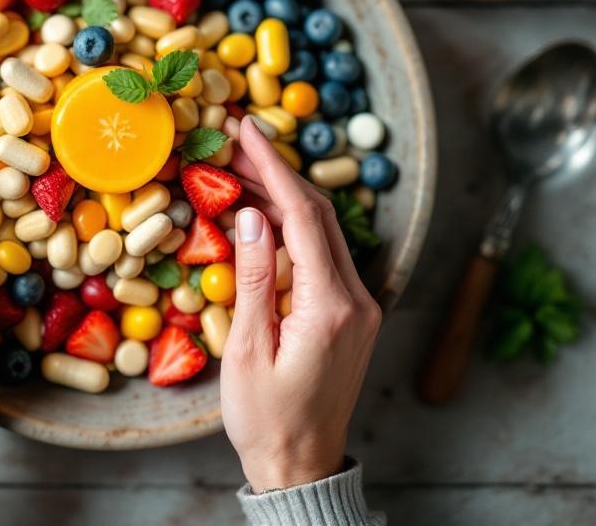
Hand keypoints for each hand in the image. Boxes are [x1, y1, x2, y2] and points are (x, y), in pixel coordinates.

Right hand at [220, 116, 381, 492]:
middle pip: (319, 214)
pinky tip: (261, 216)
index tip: (246, 128)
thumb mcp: (247, 349)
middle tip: (235, 141)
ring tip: (237, 171)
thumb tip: (249, 213)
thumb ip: (253, 277)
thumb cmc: (266, 418)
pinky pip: (323, 255)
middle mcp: (357, 299)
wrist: (302, 466)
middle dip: (277, 172)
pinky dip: (292, 228)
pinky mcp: (352, 314)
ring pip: (324, 231)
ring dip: (283, 197)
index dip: (273, 167)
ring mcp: (360, 306)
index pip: (304, 216)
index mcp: (331, 306)